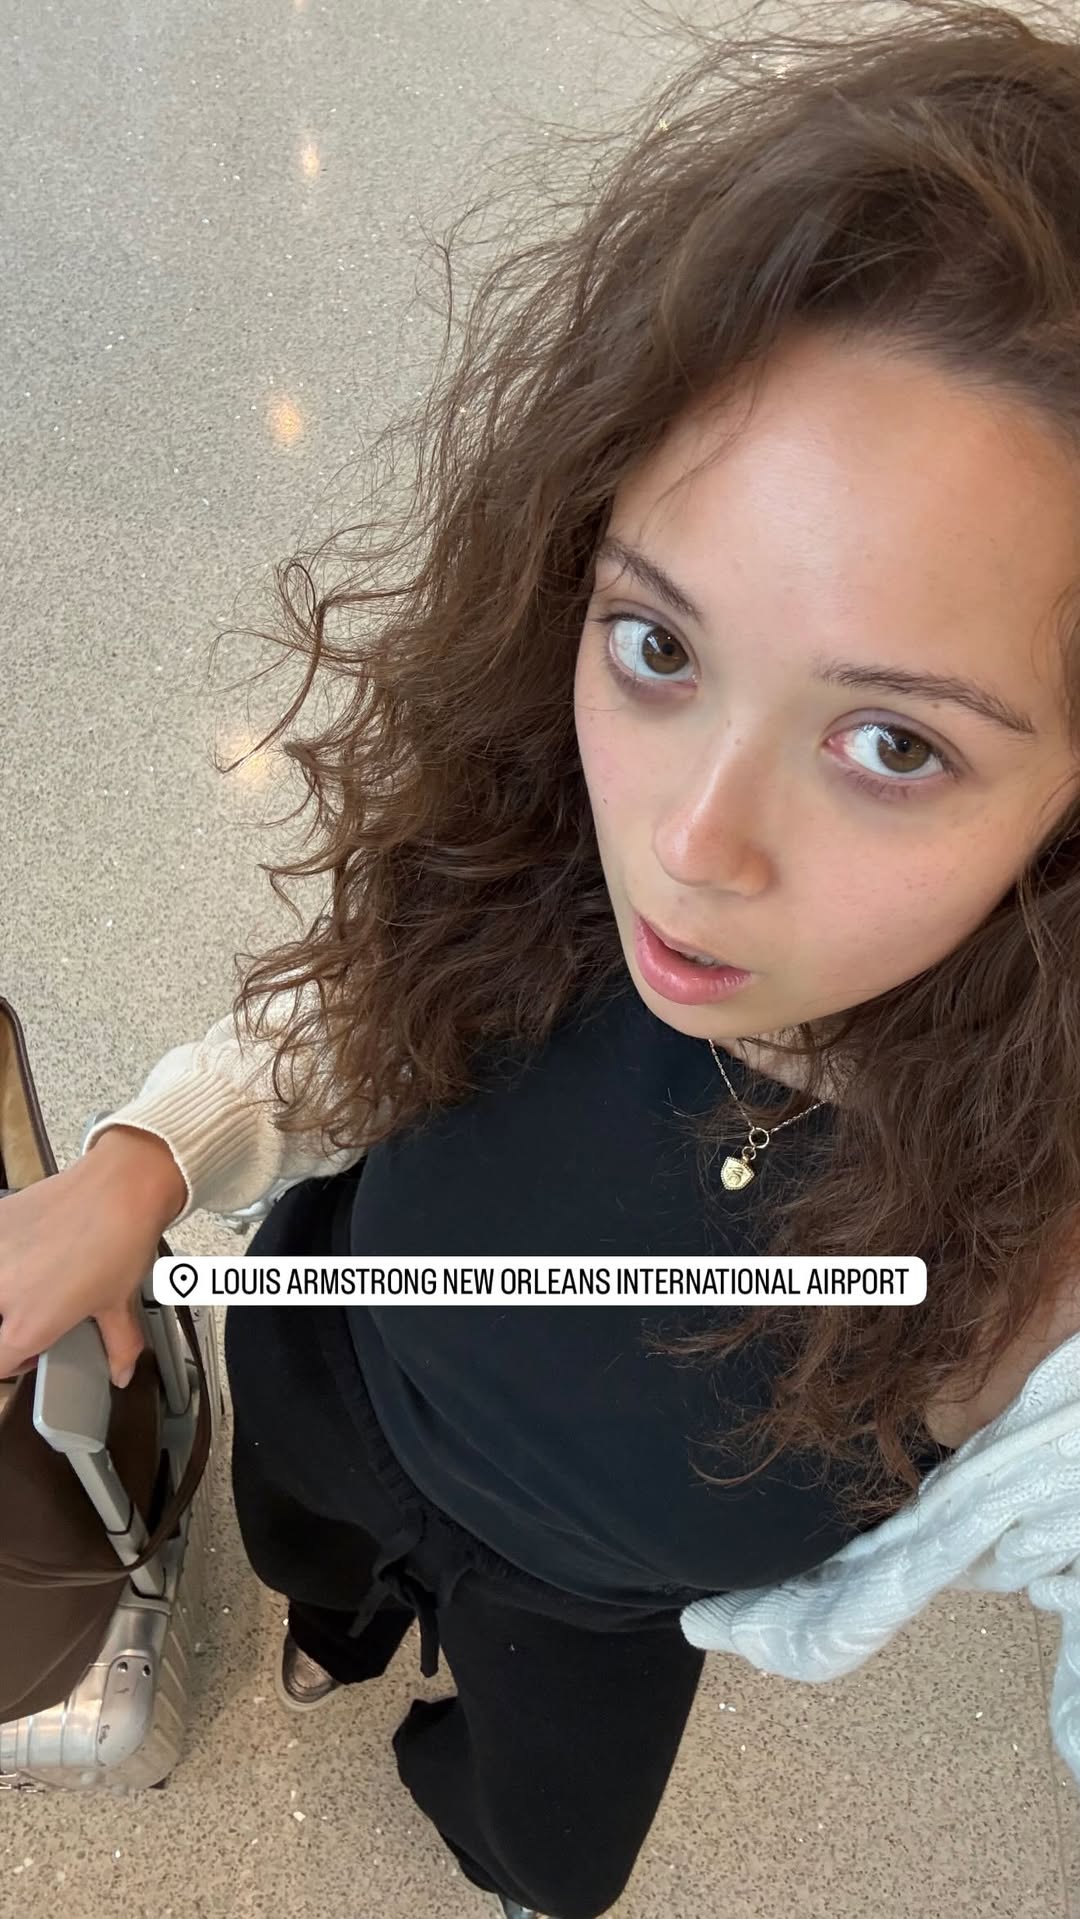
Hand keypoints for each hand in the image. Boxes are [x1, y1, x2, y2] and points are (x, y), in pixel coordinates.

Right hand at [0, 1141, 179, 1387]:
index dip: (14, 1363)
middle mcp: (2, 1294)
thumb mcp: (120, 1304)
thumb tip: (122, 1373)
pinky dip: (5, 1254)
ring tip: (28, 1277)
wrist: (121, 1186)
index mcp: (29, 1325)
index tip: (28, 1351)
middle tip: (24, 1313)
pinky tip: (26, 1249)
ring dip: (6, 1286)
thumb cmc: (120, 1242)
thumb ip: (118, 1346)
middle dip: (5, 1322)